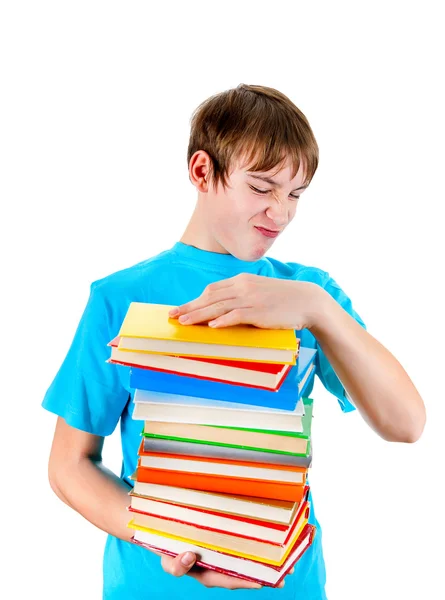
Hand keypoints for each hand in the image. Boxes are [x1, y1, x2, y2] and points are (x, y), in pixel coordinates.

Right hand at [160, 550, 293, 588]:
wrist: (167, 534)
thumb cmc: (169, 549)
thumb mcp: (167, 560)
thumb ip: (176, 565)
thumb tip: (190, 556)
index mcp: (207, 574)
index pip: (228, 581)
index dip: (244, 582)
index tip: (260, 583)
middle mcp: (219, 568)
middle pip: (244, 575)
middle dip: (265, 577)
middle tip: (285, 576)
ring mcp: (224, 556)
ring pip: (248, 562)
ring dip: (267, 563)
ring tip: (287, 564)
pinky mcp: (228, 543)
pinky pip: (245, 548)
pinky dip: (260, 548)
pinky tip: (274, 544)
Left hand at [169, 273, 326, 329]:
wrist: (307, 300)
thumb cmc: (283, 299)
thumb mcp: (259, 292)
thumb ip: (241, 297)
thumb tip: (222, 311)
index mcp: (242, 280)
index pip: (212, 289)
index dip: (194, 299)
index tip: (180, 308)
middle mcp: (243, 287)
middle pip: (210, 297)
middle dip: (189, 307)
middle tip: (172, 316)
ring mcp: (251, 299)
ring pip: (218, 306)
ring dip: (198, 315)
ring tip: (183, 322)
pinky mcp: (259, 311)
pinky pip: (237, 315)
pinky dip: (223, 320)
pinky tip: (211, 326)